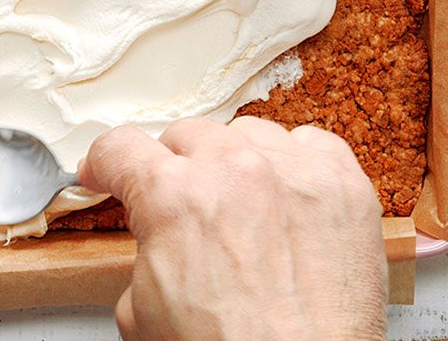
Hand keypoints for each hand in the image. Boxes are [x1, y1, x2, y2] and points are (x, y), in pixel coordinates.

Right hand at [79, 116, 387, 340]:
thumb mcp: (143, 312)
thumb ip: (143, 253)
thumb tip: (154, 242)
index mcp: (173, 196)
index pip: (120, 148)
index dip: (105, 164)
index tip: (107, 171)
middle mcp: (234, 169)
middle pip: (187, 135)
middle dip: (176, 168)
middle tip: (183, 207)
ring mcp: (294, 170)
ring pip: (248, 135)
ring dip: (237, 163)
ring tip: (242, 205)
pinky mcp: (343, 183)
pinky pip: (311, 144)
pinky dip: (295, 164)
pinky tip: (289, 195)